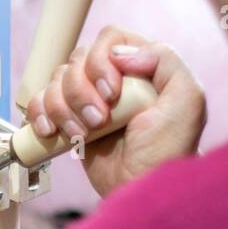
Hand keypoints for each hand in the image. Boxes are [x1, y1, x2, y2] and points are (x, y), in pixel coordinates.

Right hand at [27, 25, 206, 196]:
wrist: (141, 189)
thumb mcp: (187, 99)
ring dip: (63, 108)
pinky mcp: (68, 122)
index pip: (109, 39)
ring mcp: (88, 101)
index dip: (102, 62)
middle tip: (99, 120)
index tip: (113, 93)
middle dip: (82, 92)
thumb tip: (120, 54)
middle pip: (78, 59)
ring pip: (57, 81)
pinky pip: (40, 103)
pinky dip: (40, 114)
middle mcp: (113, 80)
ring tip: (82, 134)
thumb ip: (166, 60)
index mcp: (142, 68)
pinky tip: (53, 132)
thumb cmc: (167, 150)